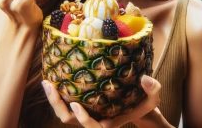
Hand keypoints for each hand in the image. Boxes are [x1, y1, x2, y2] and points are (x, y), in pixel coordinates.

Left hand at [42, 75, 162, 127]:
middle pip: (69, 120)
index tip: (76, 104)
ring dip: (54, 100)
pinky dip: (59, 96)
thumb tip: (146, 78)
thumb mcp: (152, 101)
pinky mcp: (83, 106)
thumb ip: (153, 91)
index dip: (84, 120)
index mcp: (108, 123)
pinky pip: (66, 105)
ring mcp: (86, 114)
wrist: (135, 108)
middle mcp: (94, 121)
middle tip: (49, 85)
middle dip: (57, 105)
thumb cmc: (141, 106)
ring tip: (48, 82)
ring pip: (64, 114)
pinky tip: (57, 79)